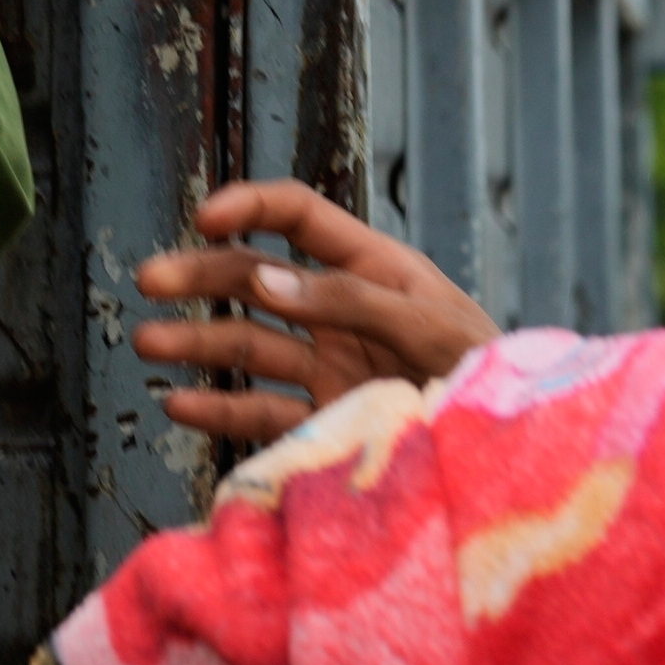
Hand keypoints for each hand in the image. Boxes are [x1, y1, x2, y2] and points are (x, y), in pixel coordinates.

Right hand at [132, 180, 497, 445]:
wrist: (517, 457)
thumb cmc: (488, 371)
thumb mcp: (430, 322)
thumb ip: (349, 298)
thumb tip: (264, 278)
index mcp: (372, 265)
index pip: (299, 216)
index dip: (249, 207)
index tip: (205, 219)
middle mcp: (340, 310)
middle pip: (257, 279)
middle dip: (200, 275)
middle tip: (149, 279)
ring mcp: (331, 367)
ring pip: (249, 345)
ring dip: (197, 341)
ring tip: (147, 343)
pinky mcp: (328, 421)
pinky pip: (263, 412)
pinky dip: (220, 409)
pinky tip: (180, 403)